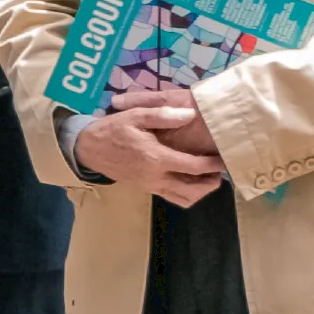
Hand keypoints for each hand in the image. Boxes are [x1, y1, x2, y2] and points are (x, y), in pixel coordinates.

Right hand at [76, 100, 224, 207]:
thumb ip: (162, 115)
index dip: (213, 164)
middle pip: (194, 190)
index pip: (194, 167)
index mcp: (156, 158)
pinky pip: (173, 198)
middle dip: (212, 182)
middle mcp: (156, 177)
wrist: (89, 149)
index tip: (225, 157)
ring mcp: (151, 186)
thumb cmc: (113, 130)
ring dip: (201, 191)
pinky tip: (190, 180)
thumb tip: (189, 114)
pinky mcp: (147, 189)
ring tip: (208, 177)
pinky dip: (187, 194)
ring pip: (185, 199)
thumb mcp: (134, 116)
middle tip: (220, 170)